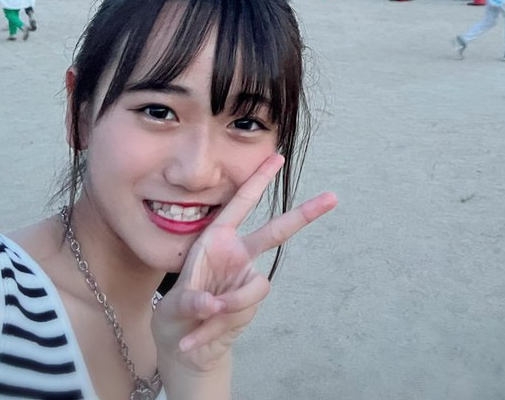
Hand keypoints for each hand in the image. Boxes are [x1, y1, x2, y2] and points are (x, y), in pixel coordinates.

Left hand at [152, 154, 336, 378]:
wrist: (184, 347)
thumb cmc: (175, 315)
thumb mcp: (173, 305)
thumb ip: (192, 301)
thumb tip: (214, 304)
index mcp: (216, 239)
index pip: (240, 205)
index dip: (258, 180)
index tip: (277, 157)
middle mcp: (237, 255)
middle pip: (276, 232)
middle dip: (304, 214)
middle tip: (331, 197)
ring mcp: (246, 280)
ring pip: (255, 288)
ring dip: (230, 306)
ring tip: (203, 318)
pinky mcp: (250, 304)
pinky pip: (241, 313)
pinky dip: (214, 329)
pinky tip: (192, 340)